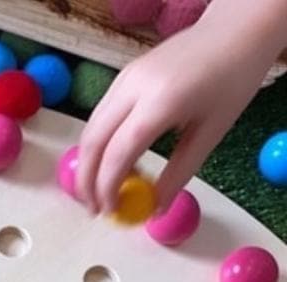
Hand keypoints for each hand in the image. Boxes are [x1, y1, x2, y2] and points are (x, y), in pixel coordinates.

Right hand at [76, 7, 276, 213]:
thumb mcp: (213, 132)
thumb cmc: (234, 78)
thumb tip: (155, 208)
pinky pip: (100, 117)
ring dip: (87, 164)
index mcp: (161, 101)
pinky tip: (110, 162)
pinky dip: (98, 145)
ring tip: (99, 190)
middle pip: (93, 142)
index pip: (118, 153)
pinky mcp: (123, 77)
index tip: (110, 212)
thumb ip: (180, 172)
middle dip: (86, 181)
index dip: (107, 188)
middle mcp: (134, 87)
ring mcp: (124, 78)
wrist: (237, 27)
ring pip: (91, 130)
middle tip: (94, 209)